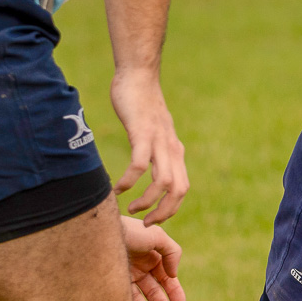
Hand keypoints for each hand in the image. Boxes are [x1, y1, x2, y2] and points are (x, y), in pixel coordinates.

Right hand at [110, 69, 189, 223]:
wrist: (138, 77)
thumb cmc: (142, 106)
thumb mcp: (154, 134)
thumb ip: (156, 152)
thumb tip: (151, 170)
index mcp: (176, 152)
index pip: (183, 189)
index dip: (171, 209)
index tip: (153, 219)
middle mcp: (172, 149)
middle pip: (179, 190)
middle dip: (164, 212)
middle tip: (145, 223)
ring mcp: (158, 141)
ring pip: (163, 181)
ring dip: (147, 201)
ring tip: (131, 208)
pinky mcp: (142, 132)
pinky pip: (140, 163)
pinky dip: (131, 180)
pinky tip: (118, 187)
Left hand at [121, 215, 184, 300]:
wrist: (101, 233)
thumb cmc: (131, 231)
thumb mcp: (158, 236)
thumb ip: (172, 253)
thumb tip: (174, 274)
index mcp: (153, 256)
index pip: (167, 277)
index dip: (174, 290)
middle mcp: (141, 267)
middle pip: (155, 288)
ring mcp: (127, 275)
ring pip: (142, 295)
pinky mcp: (114, 282)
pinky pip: (127, 297)